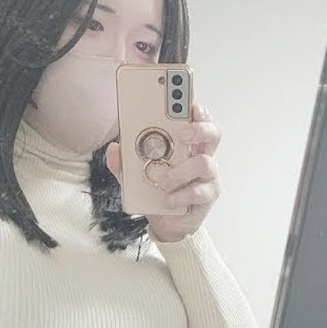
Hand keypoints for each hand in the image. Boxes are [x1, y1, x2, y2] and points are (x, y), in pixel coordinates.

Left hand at [107, 103, 221, 242]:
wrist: (164, 223)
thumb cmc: (156, 192)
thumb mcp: (135, 176)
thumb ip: (124, 163)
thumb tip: (114, 149)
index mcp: (187, 145)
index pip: (199, 120)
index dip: (198, 110)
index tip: (191, 104)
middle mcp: (202, 157)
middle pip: (213, 134)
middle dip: (199, 129)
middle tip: (182, 134)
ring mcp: (207, 178)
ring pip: (204, 164)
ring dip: (180, 171)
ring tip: (162, 181)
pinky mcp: (206, 199)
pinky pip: (197, 194)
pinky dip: (179, 198)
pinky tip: (167, 202)